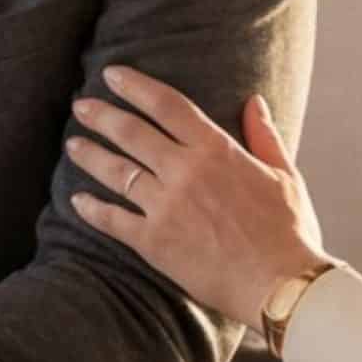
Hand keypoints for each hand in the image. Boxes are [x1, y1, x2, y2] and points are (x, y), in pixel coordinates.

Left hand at [65, 67, 325, 328]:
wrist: (281, 286)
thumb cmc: (288, 232)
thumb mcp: (284, 175)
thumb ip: (264, 136)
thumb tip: (254, 101)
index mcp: (217, 150)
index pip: (168, 104)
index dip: (136, 86)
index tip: (112, 75)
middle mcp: (185, 171)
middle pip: (132, 132)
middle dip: (102, 115)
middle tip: (81, 106)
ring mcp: (166, 206)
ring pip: (116, 171)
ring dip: (90, 154)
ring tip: (73, 144)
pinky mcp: (154, 242)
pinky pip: (113, 220)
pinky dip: (92, 208)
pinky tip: (77, 200)